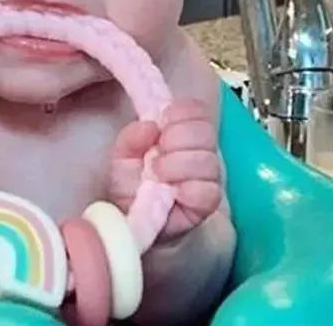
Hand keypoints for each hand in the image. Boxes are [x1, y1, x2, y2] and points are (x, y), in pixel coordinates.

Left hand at [109, 99, 221, 238]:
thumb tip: (149, 126)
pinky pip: (210, 191)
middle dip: (177, 138)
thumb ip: (131, 138)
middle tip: (157, 151)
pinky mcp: (207, 203)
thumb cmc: (132, 185)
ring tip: (158, 173)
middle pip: (205, 131)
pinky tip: (172, 191)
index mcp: (181, 131)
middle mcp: (199, 151)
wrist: (137, 222)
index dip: (180, 112)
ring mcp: (207, 178)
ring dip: (178, 164)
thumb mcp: (122, 157)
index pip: (197, 109)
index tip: (161, 123)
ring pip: (208, 160)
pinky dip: (189, 189)